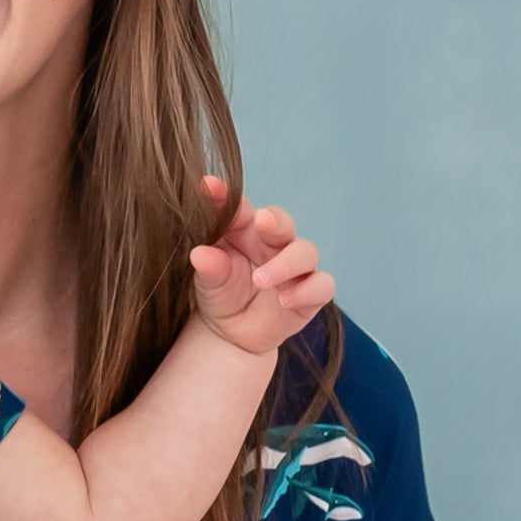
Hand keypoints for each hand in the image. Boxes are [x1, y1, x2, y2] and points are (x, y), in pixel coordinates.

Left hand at [188, 175, 334, 357]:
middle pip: (282, 222)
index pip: (238, 210)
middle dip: (275, 220)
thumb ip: (208, 267)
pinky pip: (321, 285)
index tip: (208, 186)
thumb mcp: (209, 282)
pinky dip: (306, 291)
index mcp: (245, 231)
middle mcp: (273, 244)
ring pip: (305, 253)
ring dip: (285, 264)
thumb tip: (198, 253)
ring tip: (260, 280)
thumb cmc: (222, 296)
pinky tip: (285, 300)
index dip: (225, 198)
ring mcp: (296, 267)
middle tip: (262, 221)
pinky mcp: (312, 293)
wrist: (233, 335)